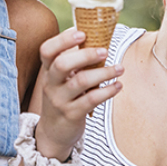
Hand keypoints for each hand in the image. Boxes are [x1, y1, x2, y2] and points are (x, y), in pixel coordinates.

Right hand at [35, 28, 123, 158]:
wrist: (54, 133)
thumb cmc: (63, 98)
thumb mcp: (61, 80)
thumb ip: (74, 62)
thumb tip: (98, 37)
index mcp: (48, 71)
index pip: (47, 50)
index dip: (62, 39)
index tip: (82, 32)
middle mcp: (50, 84)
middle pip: (62, 64)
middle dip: (85, 55)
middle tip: (105, 51)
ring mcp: (59, 100)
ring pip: (80, 82)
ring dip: (103, 73)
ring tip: (119, 69)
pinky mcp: (72, 114)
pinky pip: (91, 100)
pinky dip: (107, 91)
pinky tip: (117, 86)